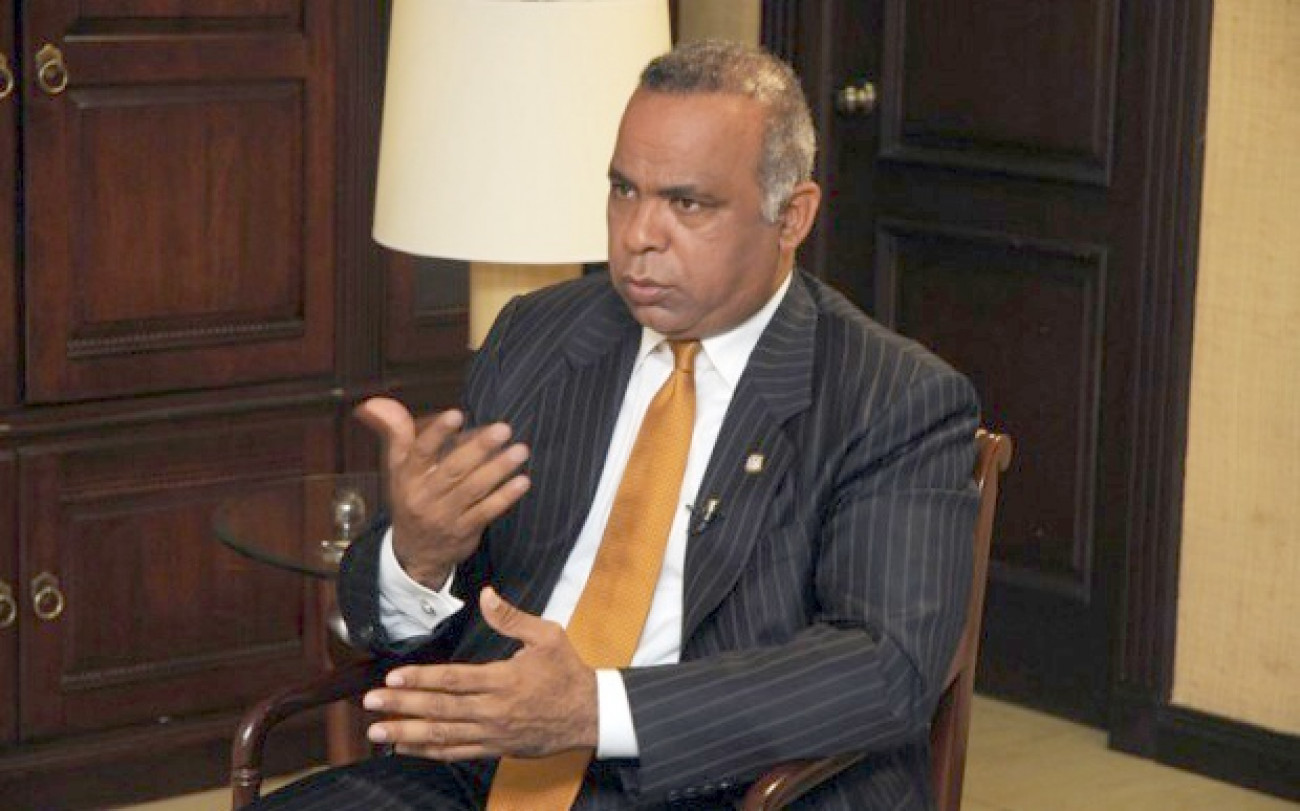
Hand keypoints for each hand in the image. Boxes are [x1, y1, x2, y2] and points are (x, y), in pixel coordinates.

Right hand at [354, 397, 530, 587]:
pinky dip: (505, 497)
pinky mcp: (464, 531)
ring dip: (498, 469)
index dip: (437, 433)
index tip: (456, 414)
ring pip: (473, 490)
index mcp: (408, 477)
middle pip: (453, 470)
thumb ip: (396, 432)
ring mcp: (445, 516)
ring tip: (520, 451)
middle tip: (503, 429)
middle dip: (480, 448)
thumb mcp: (398, 468)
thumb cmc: (411, 498)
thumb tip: (374, 402)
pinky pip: (486, 512)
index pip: (420, 452)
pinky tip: (522, 481)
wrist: (414, 553)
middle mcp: (425, 496)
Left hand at [362, 587, 598, 759]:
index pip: (453, 680)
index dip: (420, 679)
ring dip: (407, 733)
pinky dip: (429, 752)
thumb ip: (512, 618)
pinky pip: (457, 753)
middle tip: (370, 703)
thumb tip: (486, 595)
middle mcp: (493, 710)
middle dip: (401, 706)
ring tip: (377, 730)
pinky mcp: (496, 749)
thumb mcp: (548, 636)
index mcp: (503, 680)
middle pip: (440, 709)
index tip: (392, 678)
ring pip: (443, 735)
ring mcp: (493, 733)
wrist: (589, 715)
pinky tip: (406, 747)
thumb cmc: (567, 672)